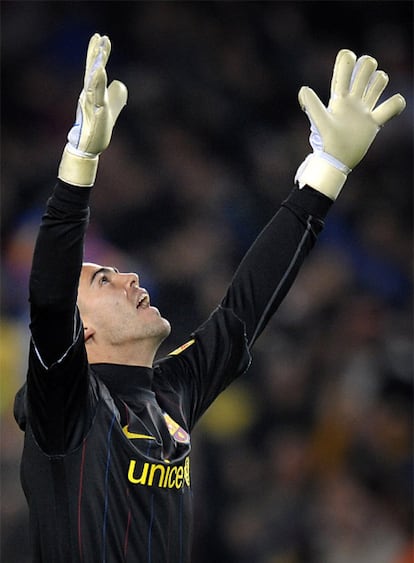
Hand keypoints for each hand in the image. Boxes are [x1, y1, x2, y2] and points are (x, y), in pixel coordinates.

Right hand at [58, 33, 127, 186]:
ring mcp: (90, 104)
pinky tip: (99, 76)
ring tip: (100, 53)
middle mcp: (90, 95)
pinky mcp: (93, 115)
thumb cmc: (97, 129)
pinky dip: (96, 86)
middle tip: (100, 37)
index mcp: (94, 93)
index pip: (96, 69)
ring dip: (96, 67)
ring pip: (92, 82)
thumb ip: (116, 97)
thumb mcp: (110, 109)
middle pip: (92, 71)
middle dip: (96, 54)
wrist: (88, 148)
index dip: (98, 54)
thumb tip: (121, 84)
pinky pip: (94, 98)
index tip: (101, 37)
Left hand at [295, 49, 405, 198]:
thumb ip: (313, 106)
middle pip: (366, 68)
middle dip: (367, 65)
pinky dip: (397, 103)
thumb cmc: (326, 143)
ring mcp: (364, 110)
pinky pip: (391, 107)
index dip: (348, 59)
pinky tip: (391, 107)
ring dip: (380, 81)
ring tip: (372, 94)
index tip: (348, 60)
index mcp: (339, 96)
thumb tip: (303, 89)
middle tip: (361, 81)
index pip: (346, 68)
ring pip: (379, 82)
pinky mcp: (374, 123)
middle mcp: (352, 99)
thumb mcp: (320, 122)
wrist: (336, 162)